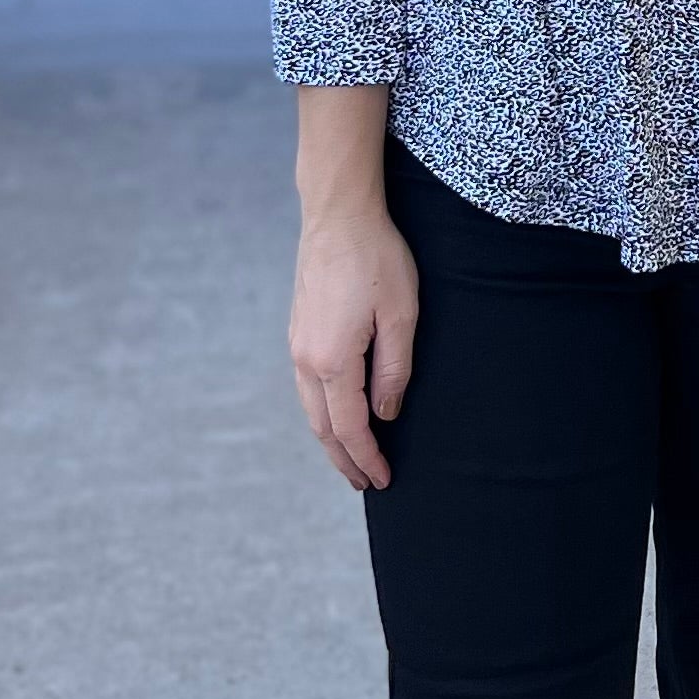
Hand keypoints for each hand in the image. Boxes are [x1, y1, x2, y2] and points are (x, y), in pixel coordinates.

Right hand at [289, 190, 419, 489]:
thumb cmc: (376, 260)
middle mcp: (306, 359)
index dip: (367, 458)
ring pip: (310, 408)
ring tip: (353, 458)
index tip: (383, 481)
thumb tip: (386, 415)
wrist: (338, 215)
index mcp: (332, 361)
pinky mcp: (298, 331)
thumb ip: (394, 371)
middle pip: (323, 427)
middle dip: (345, 459)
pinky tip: (338, 414)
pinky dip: (322, 412)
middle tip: (366, 483)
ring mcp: (297, 344)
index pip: (350, 428)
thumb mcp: (401, 316)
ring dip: (331, 438)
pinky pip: (307, 387)